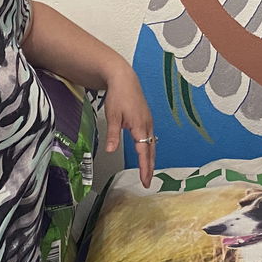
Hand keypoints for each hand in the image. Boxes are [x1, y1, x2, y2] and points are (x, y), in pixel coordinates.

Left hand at [102, 62, 155, 186]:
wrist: (124, 78)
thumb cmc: (118, 95)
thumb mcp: (113, 115)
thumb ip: (113, 134)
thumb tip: (110, 150)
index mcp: (140, 126)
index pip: (144, 152)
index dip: (145, 167)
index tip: (145, 180)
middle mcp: (147, 125)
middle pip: (151, 151)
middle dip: (150, 167)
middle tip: (147, 182)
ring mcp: (148, 122)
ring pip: (152, 144)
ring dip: (151, 159)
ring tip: (148, 172)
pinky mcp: (146, 119)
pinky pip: (150, 137)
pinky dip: (149, 149)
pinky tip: (146, 153)